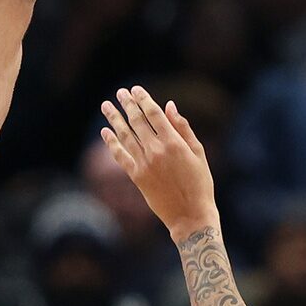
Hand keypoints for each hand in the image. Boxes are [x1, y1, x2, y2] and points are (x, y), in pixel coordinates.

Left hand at [100, 86, 218, 238]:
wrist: (191, 215)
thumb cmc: (200, 183)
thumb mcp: (198, 153)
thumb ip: (183, 128)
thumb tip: (169, 106)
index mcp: (174, 142)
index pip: (153, 114)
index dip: (143, 99)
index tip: (136, 89)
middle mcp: (156, 150)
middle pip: (137, 121)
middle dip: (128, 104)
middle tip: (120, 92)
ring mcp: (144, 164)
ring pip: (125, 135)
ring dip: (114, 118)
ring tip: (106, 105)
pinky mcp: (136, 177)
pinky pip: (120, 156)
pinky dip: (112, 143)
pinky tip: (105, 132)